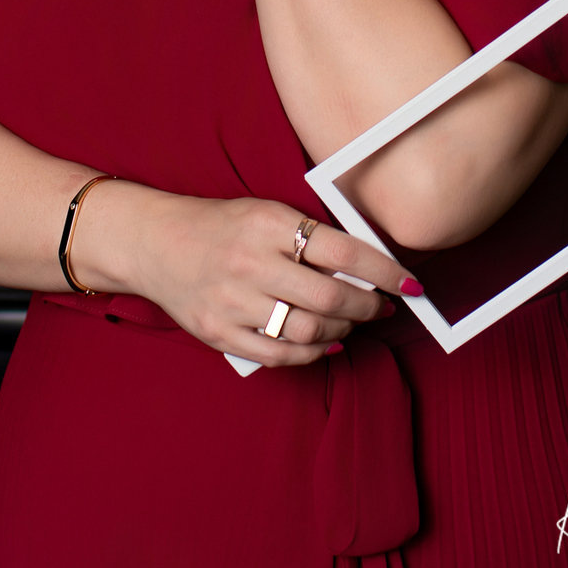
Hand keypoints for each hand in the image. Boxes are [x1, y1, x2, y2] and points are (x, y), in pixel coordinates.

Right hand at [125, 191, 413, 368]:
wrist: (157, 243)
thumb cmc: (223, 225)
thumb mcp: (268, 213)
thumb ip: (312, 238)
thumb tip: (367, 269)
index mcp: (269, 224)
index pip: (342, 250)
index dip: (384, 271)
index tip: (410, 283)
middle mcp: (251, 263)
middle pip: (329, 298)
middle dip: (368, 307)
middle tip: (383, 307)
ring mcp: (233, 302)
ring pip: (308, 330)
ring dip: (343, 330)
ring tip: (352, 323)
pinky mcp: (220, 333)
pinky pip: (279, 355)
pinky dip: (311, 352)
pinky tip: (326, 341)